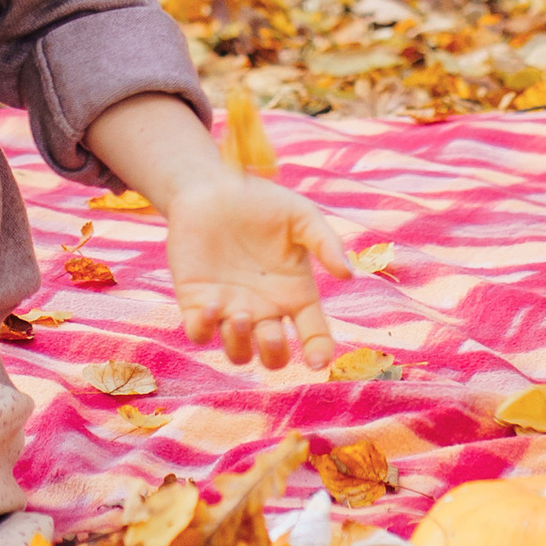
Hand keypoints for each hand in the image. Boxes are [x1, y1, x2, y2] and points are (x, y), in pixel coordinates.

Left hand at [162, 173, 348, 371]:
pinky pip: (199, 333)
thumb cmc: (261, 201)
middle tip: (271, 332)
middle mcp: (264, 309)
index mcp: (295, 294)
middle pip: (274, 355)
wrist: (214, 184)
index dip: (319, 353)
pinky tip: (211, 304)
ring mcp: (230, 309)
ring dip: (240, 344)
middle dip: (274, 353)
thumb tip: (348, 274)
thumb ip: (325, 243)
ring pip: (238, 353)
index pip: (314, 335)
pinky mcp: (197, 302)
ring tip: (239, 315)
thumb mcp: (301, 216)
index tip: (317, 361)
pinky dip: (203, 329)